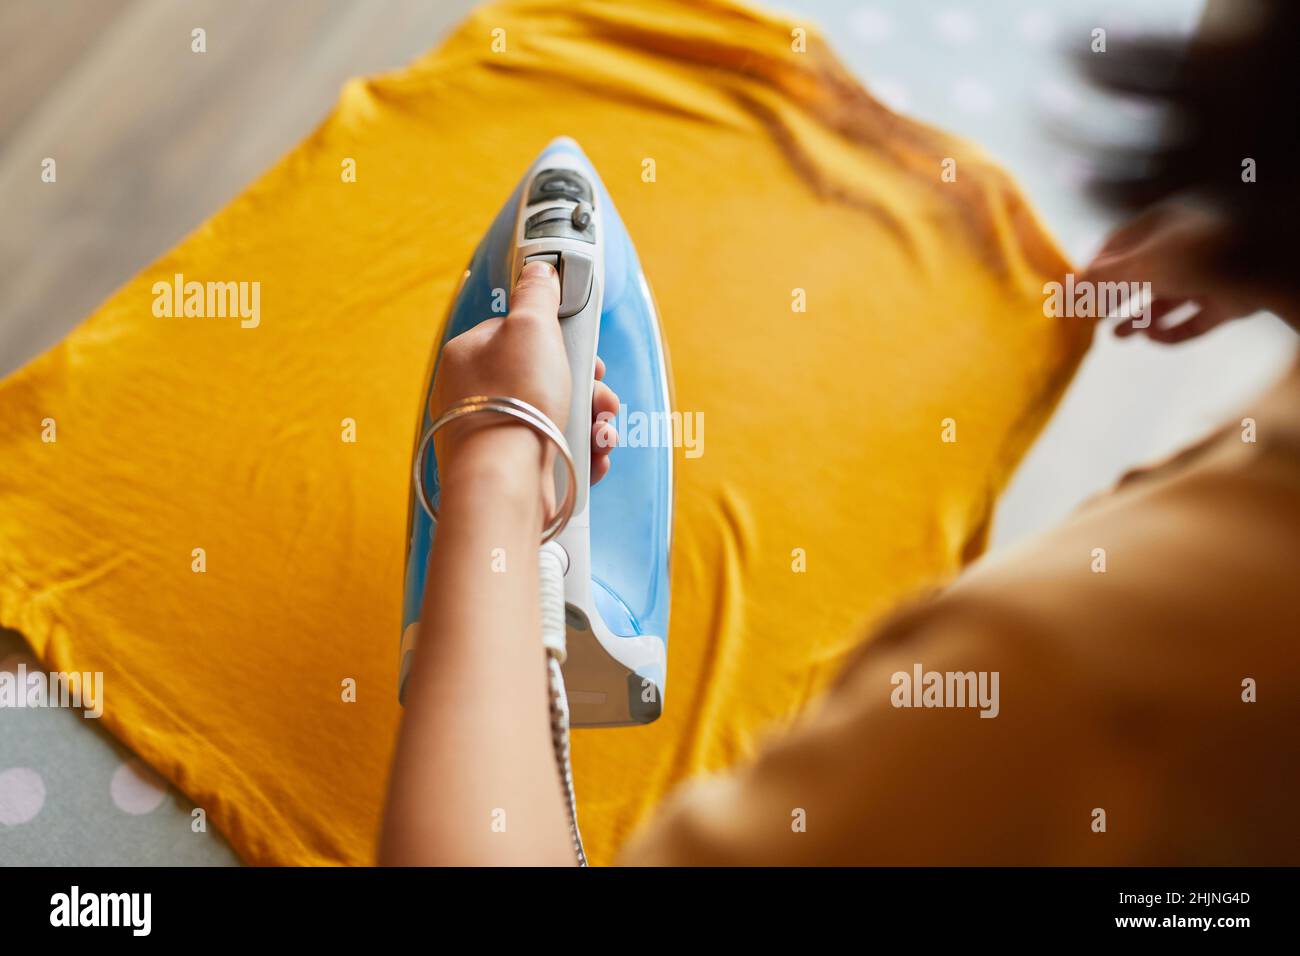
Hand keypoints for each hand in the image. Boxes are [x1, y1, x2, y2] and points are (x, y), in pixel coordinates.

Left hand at [431, 260, 619, 512]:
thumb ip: (537, 293)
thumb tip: (538, 269)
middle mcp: (476, 395)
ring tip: (602, 433)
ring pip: (556, 416)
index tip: (586, 356)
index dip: (562, 342)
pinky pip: (556, 451)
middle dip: (586, 388)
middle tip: (600, 397)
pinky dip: (581, 453)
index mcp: (470, 355)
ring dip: (591, 422)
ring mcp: (494, 433)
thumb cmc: (514, 403)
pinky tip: (592, 455)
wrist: (507, 479)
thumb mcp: (531, 326)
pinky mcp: (512, 466)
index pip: (521, 335)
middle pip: (546, 377)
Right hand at [1080, 204, 1257, 342]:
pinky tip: (1152, 339)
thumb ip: (1098, 280)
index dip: (1096, 269)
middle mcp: (1187, 245)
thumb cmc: (1195, 256)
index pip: (1119, 244)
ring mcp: (1209, 273)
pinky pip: (1192, 319)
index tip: (1078, 293)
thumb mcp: (1138, 265)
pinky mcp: (1226, 301)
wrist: (1260, 270)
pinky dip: (1170, 331)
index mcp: (1165, 223)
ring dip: (1139, 318)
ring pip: (1166, 298)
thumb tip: (1061, 293)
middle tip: (1093, 320)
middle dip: (1116, 299)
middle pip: (1141, 274)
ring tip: (1119, 337)